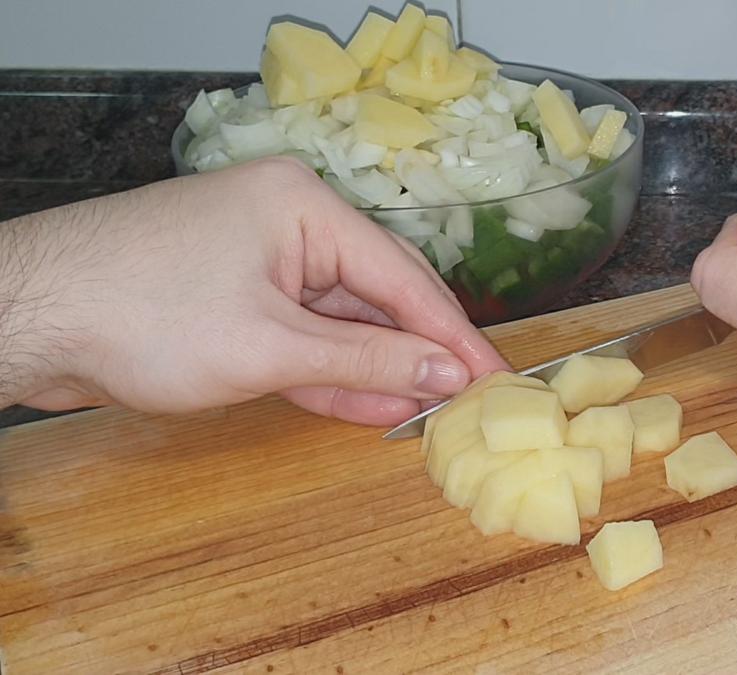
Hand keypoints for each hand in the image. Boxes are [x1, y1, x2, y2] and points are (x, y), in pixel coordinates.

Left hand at [0, 157, 507, 424]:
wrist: (26, 319)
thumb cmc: (145, 316)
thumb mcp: (271, 347)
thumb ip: (368, 361)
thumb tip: (448, 374)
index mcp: (304, 205)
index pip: (403, 276)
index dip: (454, 334)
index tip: (497, 380)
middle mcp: (288, 222)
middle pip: (376, 292)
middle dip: (418, 350)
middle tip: (468, 400)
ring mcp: (257, 261)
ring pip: (339, 320)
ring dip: (377, 369)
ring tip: (427, 414)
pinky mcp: (232, 300)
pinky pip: (300, 337)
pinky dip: (329, 374)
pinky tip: (372, 409)